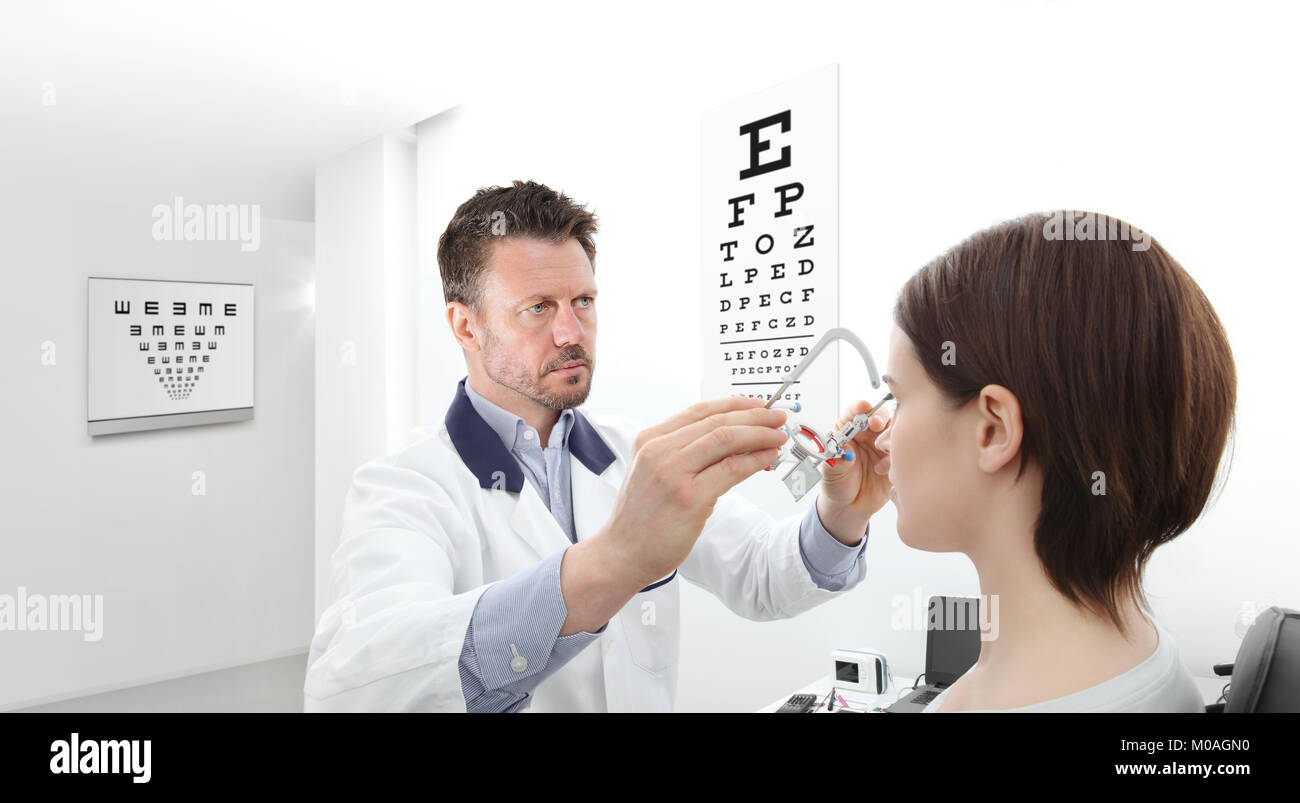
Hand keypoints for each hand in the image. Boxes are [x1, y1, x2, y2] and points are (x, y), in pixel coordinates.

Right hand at [610, 396, 788, 585]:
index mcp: (649, 439)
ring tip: (778, 436)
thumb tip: (730, 440)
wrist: (622, 553)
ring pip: (726, 439)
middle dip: (754, 417)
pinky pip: (731, 469)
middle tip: (777, 417)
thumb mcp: (652, 472)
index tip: (757, 404)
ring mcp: (673, 473)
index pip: (699, 411)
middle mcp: (659, 450)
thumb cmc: (641, 518)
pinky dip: (755, 460)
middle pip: (717, 422)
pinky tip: (767, 457)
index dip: (734, 404)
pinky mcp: (689, 497)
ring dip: (759, 435)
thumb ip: (682, 453)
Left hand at [815, 399, 892, 543]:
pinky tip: (882, 470)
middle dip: (879, 417)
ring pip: (895, 432)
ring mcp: (883, 447)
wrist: (850, 507)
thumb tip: (844, 451)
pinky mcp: (895, 461)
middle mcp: (867, 436)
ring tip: (878, 455)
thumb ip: (836, 460)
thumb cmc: (838, 485)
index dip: (859, 408)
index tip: (862, 408)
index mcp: (848, 432)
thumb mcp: (831, 472)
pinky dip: (895, 458)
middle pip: (879, 416)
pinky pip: (903, 452)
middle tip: (876, 425)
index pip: (854, 412)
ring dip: (889, 439)